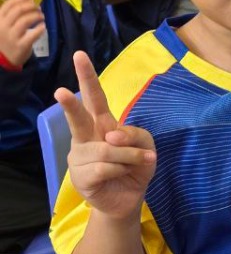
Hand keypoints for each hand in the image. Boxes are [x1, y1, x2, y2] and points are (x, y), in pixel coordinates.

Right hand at [0, 0, 45, 66]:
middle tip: (38, 8)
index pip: (9, 4)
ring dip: (37, 15)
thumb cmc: (6, 39)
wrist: (3, 60)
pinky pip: (33, 34)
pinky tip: (43, 27)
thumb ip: (11, 13)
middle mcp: (3, 26)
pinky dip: (40, 28)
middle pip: (19, 10)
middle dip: (31, 6)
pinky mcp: (21, 45)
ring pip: (26, 20)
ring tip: (41, 16)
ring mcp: (12, 36)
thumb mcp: (3, 25)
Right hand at [55, 50, 156, 218]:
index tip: (79, 56)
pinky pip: (106, 167)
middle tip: (61, 92)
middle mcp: (86, 137)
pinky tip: (122, 175)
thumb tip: (110, 136)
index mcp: (101, 124)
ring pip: (106, 149)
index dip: (88, 77)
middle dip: (70, 104)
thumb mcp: (145, 145)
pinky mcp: (81, 177)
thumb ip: (134, 134)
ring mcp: (80, 157)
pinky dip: (122, 170)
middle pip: (79, 117)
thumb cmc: (135, 166)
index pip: (95, 97)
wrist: (129, 198)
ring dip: (128, 157)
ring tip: (134, 164)